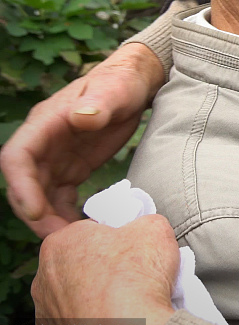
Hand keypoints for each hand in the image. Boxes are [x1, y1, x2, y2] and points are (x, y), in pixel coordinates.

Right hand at [0, 43, 163, 236]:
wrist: (135, 84)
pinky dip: (65, 215)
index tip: (36, 212)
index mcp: (46, 122)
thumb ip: (99, 103)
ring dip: (49, 220)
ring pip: (41, 195)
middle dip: (36, 213)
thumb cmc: (122, 82)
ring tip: (72, 242)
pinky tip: (82, 232)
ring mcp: (56, 158)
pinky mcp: (72, 169)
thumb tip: (80, 116)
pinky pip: (60, 198)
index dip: (21, 186)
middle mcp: (44, 143)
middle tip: (59, 239)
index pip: (17, 157)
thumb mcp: (115, 90)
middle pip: (26, 184)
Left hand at [33, 215, 178, 324]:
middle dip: (101, 267)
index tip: (131, 248)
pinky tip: (115, 321)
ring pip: (76, 295)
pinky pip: (78, 323)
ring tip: (126, 301)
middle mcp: (44, 277)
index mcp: (60, 243)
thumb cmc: (137, 278)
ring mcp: (46, 311)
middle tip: (131, 274)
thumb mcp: (154, 228)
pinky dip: (94, 322)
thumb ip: (143, 220)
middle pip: (78, 263)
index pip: (89, 231)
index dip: (115, 238)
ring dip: (96, 295)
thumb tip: (144, 227)